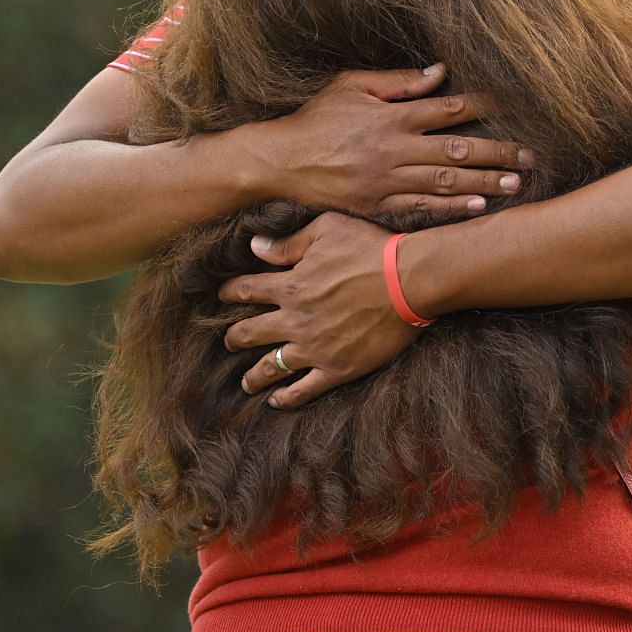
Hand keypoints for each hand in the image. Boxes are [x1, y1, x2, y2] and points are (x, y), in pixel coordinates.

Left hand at [218, 212, 419, 407]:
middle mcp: (295, 320)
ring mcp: (315, 348)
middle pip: (249, 333)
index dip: (229, 292)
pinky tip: (276, 401)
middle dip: (233, 337)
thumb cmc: (371, 248)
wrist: (410, 280)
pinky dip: (287, 398)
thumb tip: (255, 246)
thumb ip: (288, 243)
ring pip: (271, 367)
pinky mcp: (338, 368)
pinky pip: (304, 389)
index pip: (246, 290)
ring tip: (246, 382)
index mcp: (290, 285)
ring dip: (253, 375)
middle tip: (228, 341)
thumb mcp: (326, 230)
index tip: (222, 296)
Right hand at [248, 64, 532, 218]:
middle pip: (457, 150)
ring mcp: (387, 179)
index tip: (514, 109)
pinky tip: (477, 207)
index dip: (484, 108)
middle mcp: (394, 148)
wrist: (281, 161)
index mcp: (392, 116)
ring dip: (483, 183)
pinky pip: (422, 207)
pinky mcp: (378, 204)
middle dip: (497, 153)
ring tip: (514, 184)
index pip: (448, 109)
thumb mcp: (352, 86)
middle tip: (528, 157)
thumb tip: (439, 73)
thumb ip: (398, 81)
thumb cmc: (318, 118)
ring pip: (445, 181)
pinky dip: (451, 207)